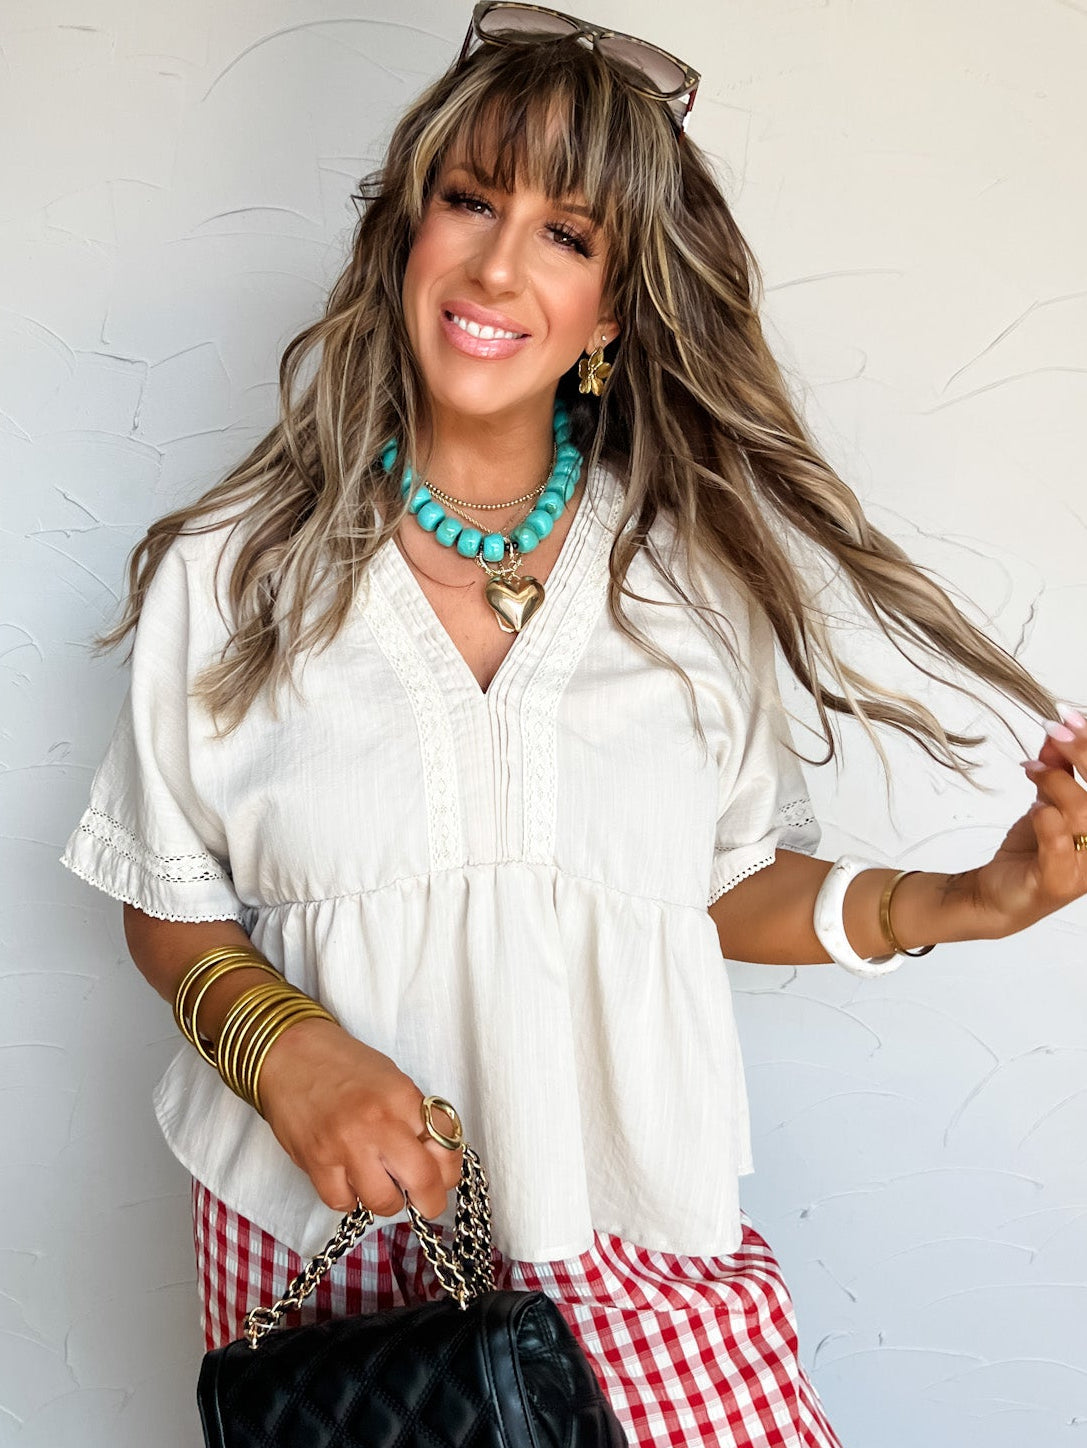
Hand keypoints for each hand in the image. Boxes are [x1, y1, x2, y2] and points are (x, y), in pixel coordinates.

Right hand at [257, 1017, 462, 1219]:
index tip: (443, 1175)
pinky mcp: (315, 1163)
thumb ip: (415, 1116)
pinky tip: (350, 1181)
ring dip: (387, 1200)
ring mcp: (345, 1146)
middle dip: (430, 1200)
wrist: (291, 1055)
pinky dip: (350, 1198)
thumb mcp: (393, 1079)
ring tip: (381, 1184)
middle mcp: (377, 1122)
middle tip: (424, 1200)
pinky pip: (343, 1203)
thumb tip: (436, 1157)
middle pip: (423, 1181)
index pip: (446, 1145)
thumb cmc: (344, 1065)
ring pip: (383, 1201)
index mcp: (402, 1097)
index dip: (449, 1169)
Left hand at [966, 711, 1086, 936]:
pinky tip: (1035, 807)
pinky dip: (1045, 818)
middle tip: (1055, 731)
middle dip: (1082, 754)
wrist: (995, 894)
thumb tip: (1057, 732)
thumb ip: (1058, 771)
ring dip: (1055, 782)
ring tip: (1032, 769)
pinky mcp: (1060, 882)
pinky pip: (1058, 843)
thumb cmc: (1032, 850)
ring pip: (1083, 813)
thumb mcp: (1048, 800)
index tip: (1072, 717)